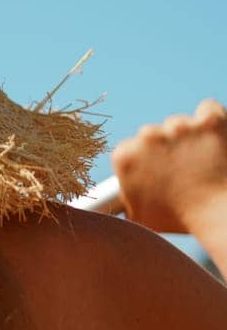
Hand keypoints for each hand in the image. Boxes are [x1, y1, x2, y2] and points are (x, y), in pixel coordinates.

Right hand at [112, 99, 226, 234]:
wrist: (219, 217)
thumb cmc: (178, 221)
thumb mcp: (136, 216)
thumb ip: (123, 198)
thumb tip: (114, 203)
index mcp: (125, 157)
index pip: (129, 149)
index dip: (143, 161)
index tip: (156, 173)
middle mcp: (149, 136)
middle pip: (154, 134)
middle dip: (165, 148)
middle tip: (181, 170)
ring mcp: (181, 127)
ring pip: (180, 124)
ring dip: (188, 137)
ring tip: (201, 160)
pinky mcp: (211, 120)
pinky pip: (208, 109)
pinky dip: (211, 122)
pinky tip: (214, 139)